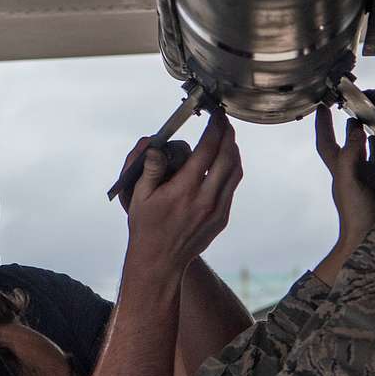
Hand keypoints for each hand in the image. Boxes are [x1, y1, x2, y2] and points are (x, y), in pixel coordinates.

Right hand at [124, 111, 241, 283]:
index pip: (207, 150)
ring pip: (235, 172)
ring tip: (227, 137)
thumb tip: (156, 147)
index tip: (215, 115)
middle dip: (228, 134)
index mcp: (185, 190)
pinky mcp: (222, 218)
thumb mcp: (139, 197)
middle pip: (227, 157)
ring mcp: (217, 210)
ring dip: (233, 151)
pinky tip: (224, 162)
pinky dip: (232, 169)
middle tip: (224, 120)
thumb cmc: (146, 227)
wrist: (160, 261)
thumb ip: (150, 169)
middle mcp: (205, 199)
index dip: (214, 128)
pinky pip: (232, 187)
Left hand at [314, 107, 374, 243]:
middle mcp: (357, 172)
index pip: (326, 142)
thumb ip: (350, 156)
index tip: (321, 104)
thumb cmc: (355, 215)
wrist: (372, 242)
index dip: (322, 124)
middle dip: (355, 124)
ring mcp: (374, 180)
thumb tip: (355, 130)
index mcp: (342, 170)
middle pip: (353, 143)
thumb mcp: (349, 183)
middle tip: (361, 104)